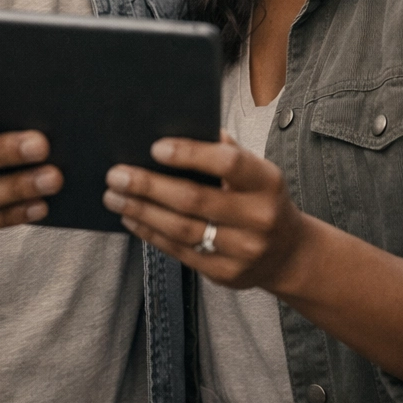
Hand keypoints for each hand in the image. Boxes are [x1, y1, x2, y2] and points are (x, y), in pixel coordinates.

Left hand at [103, 132, 311, 291]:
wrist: (288, 253)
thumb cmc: (261, 199)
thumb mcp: (257, 172)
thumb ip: (226, 152)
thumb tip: (178, 129)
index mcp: (267, 182)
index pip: (227, 163)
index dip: (190, 154)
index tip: (155, 148)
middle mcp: (258, 217)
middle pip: (194, 200)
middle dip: (148, 186)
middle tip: (116, 174)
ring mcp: (242, 250)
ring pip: (181, 229)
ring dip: (141, 211)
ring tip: (114, 196)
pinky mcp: (225, 274)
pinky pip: (180, 251)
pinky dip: (151, 233)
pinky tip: (132, 218)